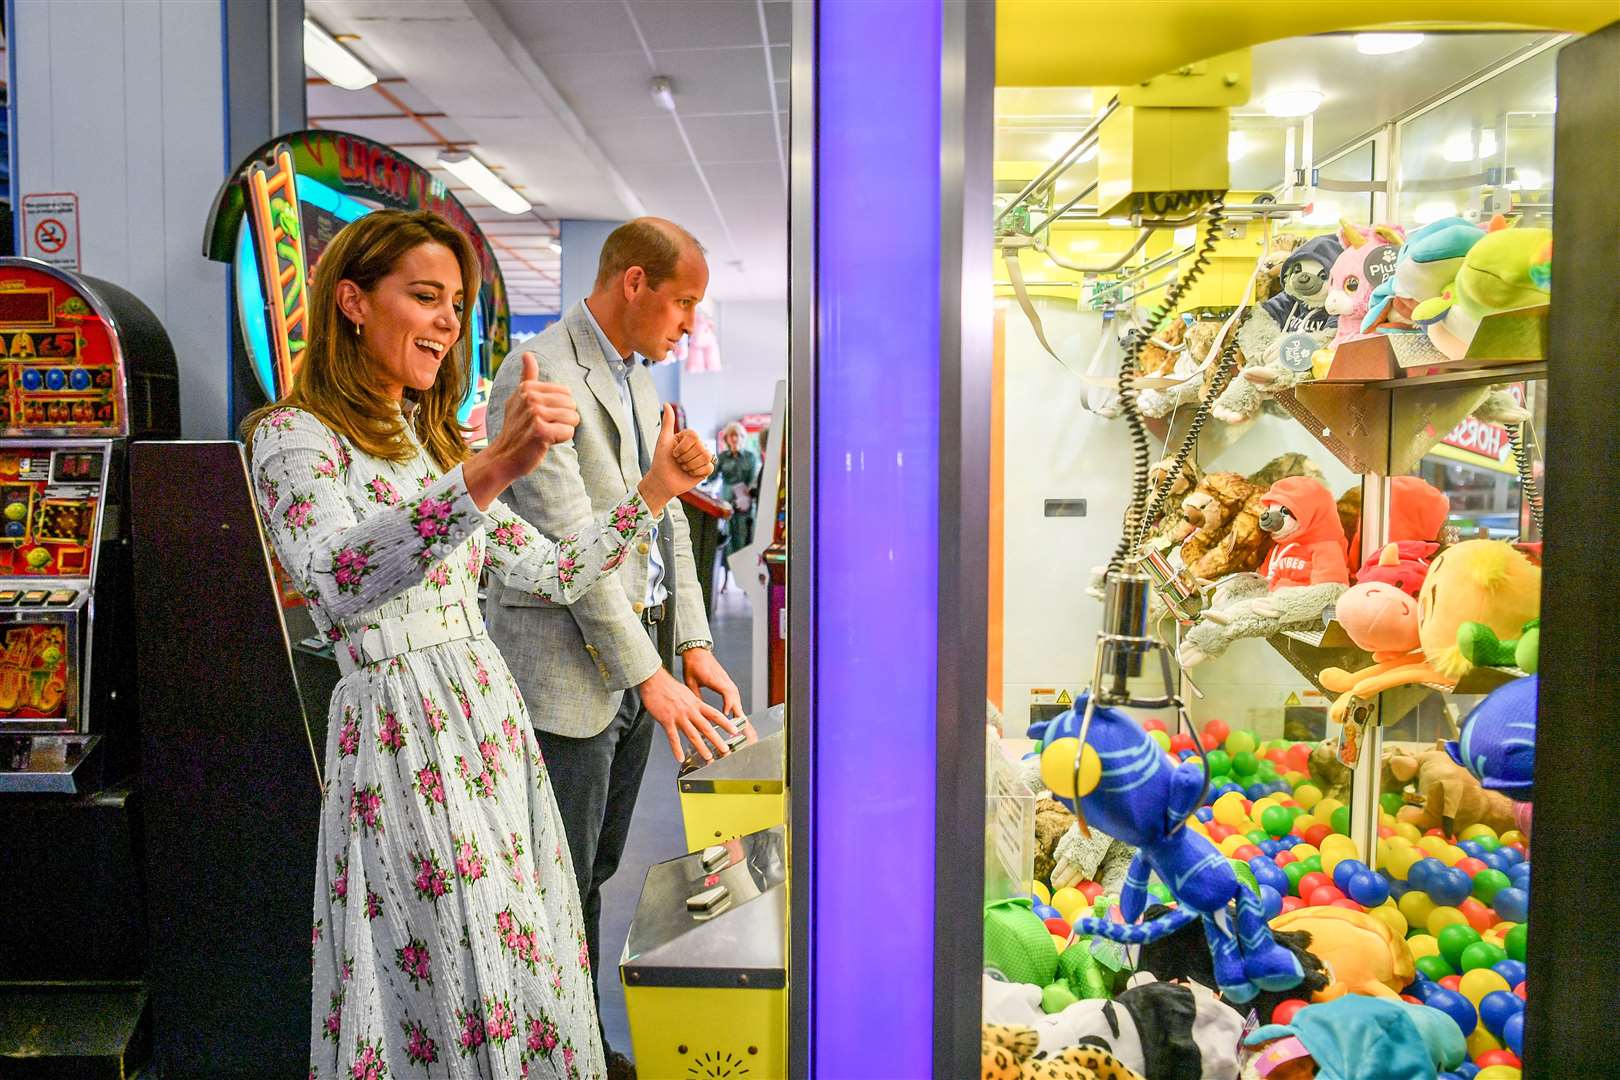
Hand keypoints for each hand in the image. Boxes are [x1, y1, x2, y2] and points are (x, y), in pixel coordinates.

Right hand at [466, 354, 579, 507]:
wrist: (503, 456)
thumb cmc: (516, 428)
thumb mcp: (518, 399)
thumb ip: (527, 377)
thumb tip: (527, 354)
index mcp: (528, 387)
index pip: (566, 393)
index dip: (560, 407)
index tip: (542, 416)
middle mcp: (530, 397)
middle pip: (572, 404)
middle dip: (564, 419)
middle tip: (545, 427)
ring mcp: (535, 414)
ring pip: (573, 418)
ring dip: (563, 430)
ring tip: (545, 434)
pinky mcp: (541, 432)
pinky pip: (568, 432)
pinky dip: (561, 440)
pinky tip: (545, 442)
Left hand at [637, 405, 713, 514]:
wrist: (662, 481)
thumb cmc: (661, 460)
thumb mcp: (663, 440)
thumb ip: (668, 422)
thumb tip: (667, 404)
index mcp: (689, 437)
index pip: (695, 436)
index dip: (683, 447)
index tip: (673, 453)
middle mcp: (698, 445)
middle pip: (701, 447)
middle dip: (685, 458)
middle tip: (678, 462)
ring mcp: (703, 457)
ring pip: (706, 457)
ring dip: (690, 465)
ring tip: (683, 467)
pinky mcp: (707, 469)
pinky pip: (709, 467)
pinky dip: (696, 472)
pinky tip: (690, 473)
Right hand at [640, 666, 736, 762]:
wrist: (654, 680)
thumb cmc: (668, 685)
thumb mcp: (686, 692)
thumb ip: (694, 701)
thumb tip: (700, 708)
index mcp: (696, 703)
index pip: (715, 714)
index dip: (726, 723)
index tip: (735, 730)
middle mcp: (690, 710)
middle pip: (706, 727)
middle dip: (717, 740)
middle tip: (725, 750)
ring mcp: (679, 716)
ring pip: (692, 734)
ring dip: (701, 747)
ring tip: (708, 757)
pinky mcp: (666, 720)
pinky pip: (673, 737)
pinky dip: (676, 749)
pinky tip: (680, 758)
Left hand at [681, 646, 744, 723]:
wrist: (697, 651)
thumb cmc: (692, 664)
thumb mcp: (690, 682)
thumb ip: (696, 696)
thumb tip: (698, 711)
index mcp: (714, 678)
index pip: (726, 691)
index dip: (728, 703)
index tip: (726, 714)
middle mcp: (723, 679)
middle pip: (735, 695)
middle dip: (738, 710)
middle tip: (741, 723)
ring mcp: (726, 679)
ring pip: (736, 694)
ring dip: (738, 706)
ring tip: (740, 720)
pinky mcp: (726, 679)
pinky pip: (733, 692)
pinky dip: (735, 701)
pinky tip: (735, 709)